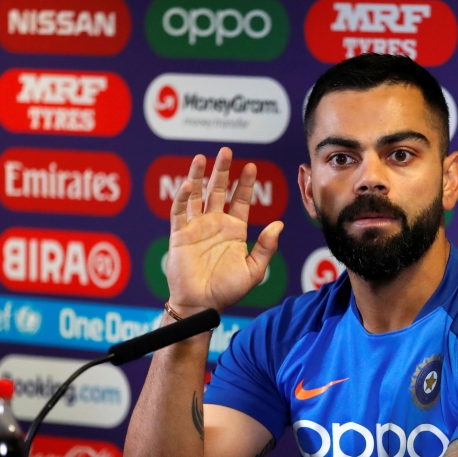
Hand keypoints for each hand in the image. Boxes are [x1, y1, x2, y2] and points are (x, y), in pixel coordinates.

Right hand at [166, 147, 283, 314]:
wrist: (202, 305)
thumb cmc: (228, 291)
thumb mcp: (253, 270)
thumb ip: (265, 247)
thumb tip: (278, 224)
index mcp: (234, 230)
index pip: (240, 200)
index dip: (245, 183)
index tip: (251, 166)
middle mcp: (215, 224)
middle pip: (219, 191)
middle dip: (223, 171)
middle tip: (227, 151)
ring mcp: (196, 227)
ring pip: (197, 195)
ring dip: (198, 176)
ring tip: (202, 157)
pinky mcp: (179, 235)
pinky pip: (179, 212)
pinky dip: (182, 197)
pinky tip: (187, 185)